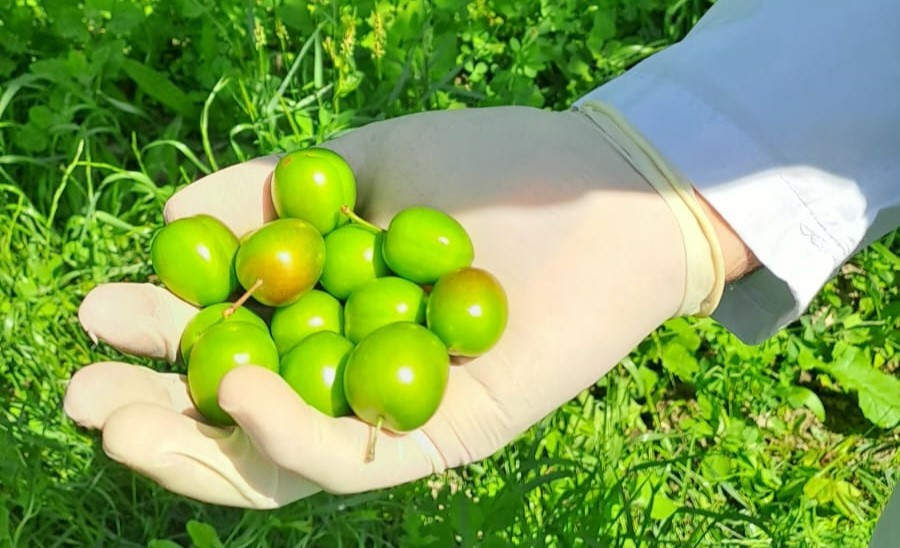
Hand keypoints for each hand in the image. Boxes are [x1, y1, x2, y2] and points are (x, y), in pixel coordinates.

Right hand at [64, 103, 727, 507]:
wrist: (596, 189)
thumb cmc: (487, 168)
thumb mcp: (363, 165)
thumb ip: (272, 188)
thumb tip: (175, 217)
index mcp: (325, 313)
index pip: (225, 345)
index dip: (157, 339)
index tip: (98, 311)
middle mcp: (350, 374)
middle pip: (237, 417)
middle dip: (154, 412)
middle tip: (82, 394)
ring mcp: (393, 415)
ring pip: (279, 461)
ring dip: (195, 451)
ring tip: (120, 424)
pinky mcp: (442, 439)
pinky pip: (352, 460)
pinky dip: (288, 436)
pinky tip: (238, 394)